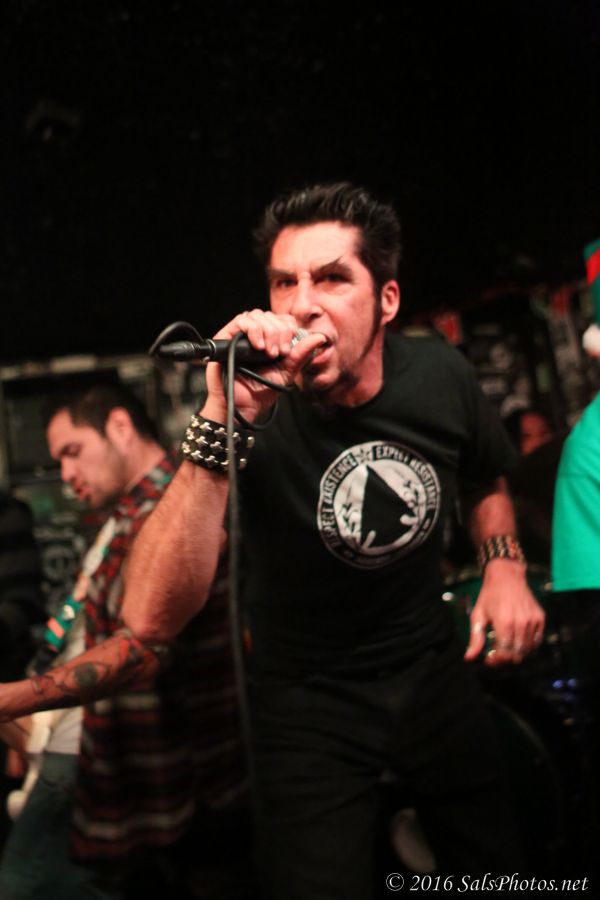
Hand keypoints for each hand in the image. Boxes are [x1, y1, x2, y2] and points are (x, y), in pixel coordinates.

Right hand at [202, 309, 325, 422]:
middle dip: (279, 332)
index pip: (283, 319)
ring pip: (257, 315)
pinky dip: (253, 329)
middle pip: (271, 315)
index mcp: (270, 341)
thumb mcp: (286, 373)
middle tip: (278, 354)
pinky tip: (258, 346)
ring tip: (268, 353)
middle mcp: (255, 335)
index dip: (289, 328)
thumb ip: (301, 355)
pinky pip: (241, 320)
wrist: (241, 407)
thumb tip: (319, 337)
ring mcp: (240, 335)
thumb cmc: (260, 392)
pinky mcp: (225, 337)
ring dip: (268, 332)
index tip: (288, 349)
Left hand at [463, 560, 544, 665]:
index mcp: (504, 622)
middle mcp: (521, 623)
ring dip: (516, 653)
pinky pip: (537, 640)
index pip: (504, 653)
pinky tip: (517, 641)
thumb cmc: (489, 595)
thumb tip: (469, 658)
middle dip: (505, 658)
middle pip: (517, 653)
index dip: (497, 661)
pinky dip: (528, 645)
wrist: (507, 576)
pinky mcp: (540, 617)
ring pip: (528, 649)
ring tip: (506, 647)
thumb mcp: (478, 615)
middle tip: (496, 654)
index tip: (489, 660)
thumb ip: (475, 638)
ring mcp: (533, 620)